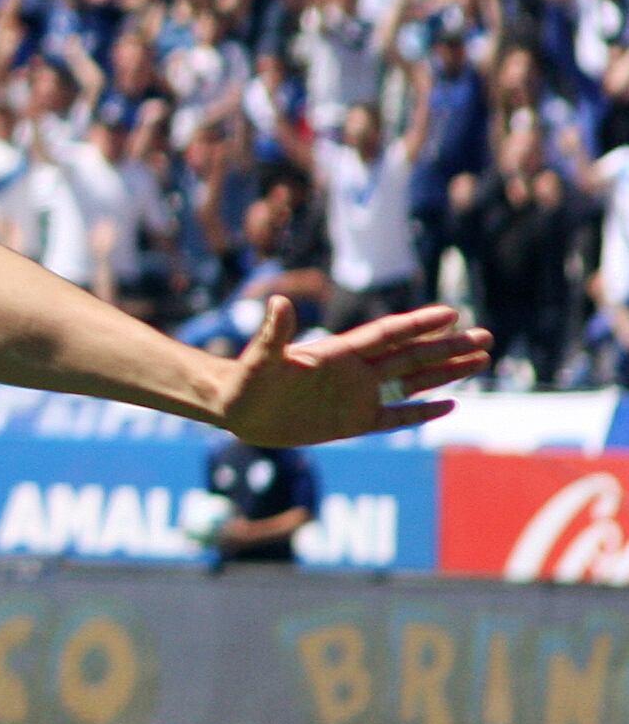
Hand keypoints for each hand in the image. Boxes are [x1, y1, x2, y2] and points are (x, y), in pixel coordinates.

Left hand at [217, 298, 491, 446]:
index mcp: (338, 354)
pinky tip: (450, 404)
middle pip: (411, 356)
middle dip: (448, 347)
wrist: (237, 409)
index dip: (417, 324)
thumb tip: (277, 303)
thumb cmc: (246, 381)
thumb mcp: (260, 359)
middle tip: (486, 337)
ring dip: (445, 372)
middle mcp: (355, 372)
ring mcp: (358, 396)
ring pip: (412, 381)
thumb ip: (274, 334)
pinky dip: (422, 411)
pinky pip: (396, 416)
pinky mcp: (353, 421)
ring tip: (481, 360)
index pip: (387, 335)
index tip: (451, 313)